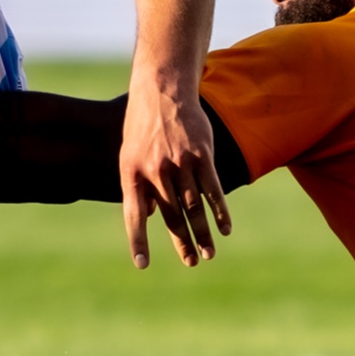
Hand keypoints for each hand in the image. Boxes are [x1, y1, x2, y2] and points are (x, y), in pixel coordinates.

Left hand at [119, 78, 229, 268]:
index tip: (142, 264)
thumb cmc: (143, 125)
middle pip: (171, 216)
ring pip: (194, 207)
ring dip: (202, 233)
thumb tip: (151, 215)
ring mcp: (180, 164)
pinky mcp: (202, 155)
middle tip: (191, 262)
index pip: (134, 216)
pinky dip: (220, 211)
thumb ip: (139, 185)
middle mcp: (156, 172)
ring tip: (208, 254)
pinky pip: (213, 189)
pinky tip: (225, 229)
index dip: (138, 241)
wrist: (162, 90)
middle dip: (181, 242)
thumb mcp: (130, 154)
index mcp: (133, 174)